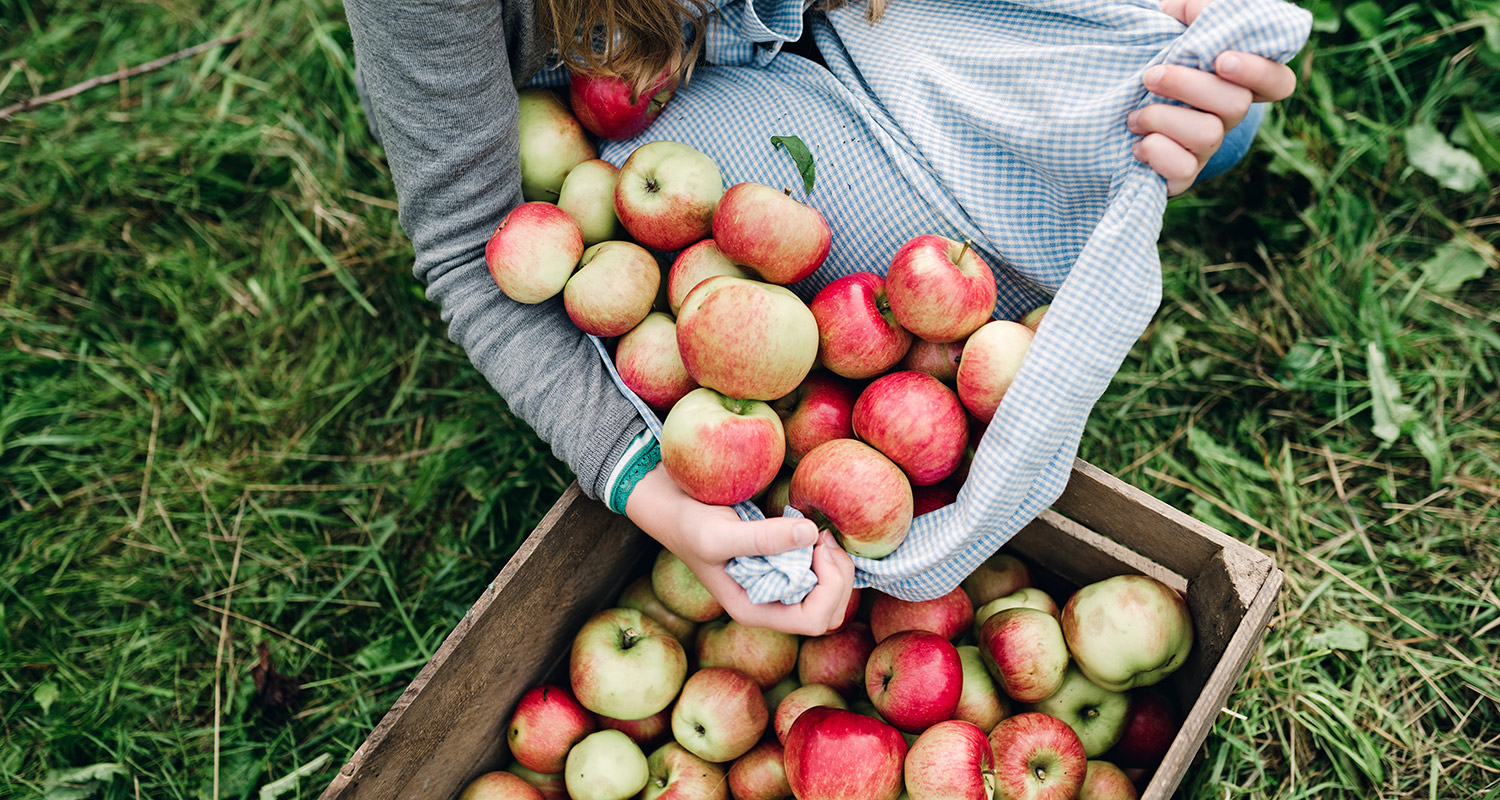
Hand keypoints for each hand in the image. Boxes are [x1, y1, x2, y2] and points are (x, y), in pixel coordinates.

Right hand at [625, 466, 856, 635]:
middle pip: (830, 612)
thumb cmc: (690, 525)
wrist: (674, 507)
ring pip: (830, 595)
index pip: (814, 620)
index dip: (828, 587)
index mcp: (755, 610)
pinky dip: (827, 555)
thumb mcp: (720, 534)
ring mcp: (777, 586)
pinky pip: (820, 574)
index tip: (815, 546)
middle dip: (839, 577)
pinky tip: (812, 531)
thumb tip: (811, 534)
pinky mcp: (782, 565)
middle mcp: (770, 604)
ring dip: (836, 565)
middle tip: (822, 538)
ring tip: (818, 534)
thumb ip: (763, 538)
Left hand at [1134, 0, 1298, 193]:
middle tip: (1151, 76)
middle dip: (1189, 86)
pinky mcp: (1184, 173)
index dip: (1258, 73)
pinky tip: (1137, 143)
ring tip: (1134, 115)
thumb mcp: (1175, 32)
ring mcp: (1209, 146)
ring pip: (1207, 135)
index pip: (1278, 82)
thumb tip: (1181, 9)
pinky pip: (1183, 171)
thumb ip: (1191, 14)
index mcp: (1238, 81)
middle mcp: (1230, 116)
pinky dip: (1156, 153)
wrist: (1118, 110)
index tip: (1222, 60)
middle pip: (1235, 105)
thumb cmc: (1157, 63)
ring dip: (1162, 119)